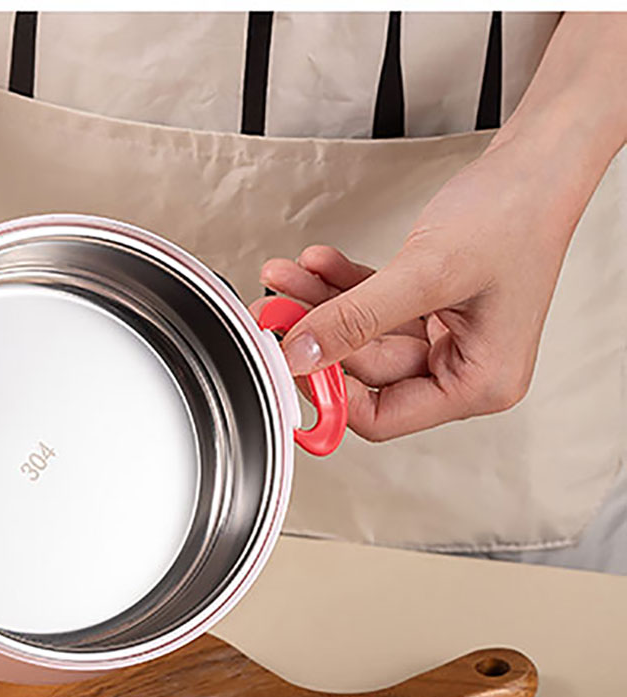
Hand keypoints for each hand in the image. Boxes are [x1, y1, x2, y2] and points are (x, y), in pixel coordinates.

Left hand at [252, 137, 583, 441]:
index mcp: (480, 384)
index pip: (383, 417)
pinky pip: (376, 309)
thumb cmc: (516, 212)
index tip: (294, 360)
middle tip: (277, 310)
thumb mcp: (426, 272)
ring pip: (366, 337)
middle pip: (369, 374)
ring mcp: (449, 340)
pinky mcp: (434, 309)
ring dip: (324, 306)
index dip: (333, 392)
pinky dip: (346, 288)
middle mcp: (466, 370)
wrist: (541, 158)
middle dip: (322, 334)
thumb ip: (357, 318)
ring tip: (287, 280)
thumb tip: (302, 355)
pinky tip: (317, 266)